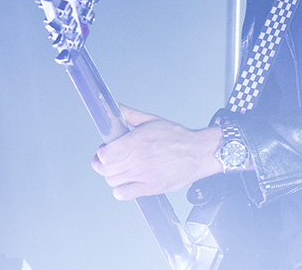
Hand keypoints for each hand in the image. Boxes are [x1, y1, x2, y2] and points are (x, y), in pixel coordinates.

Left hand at [91, 104, 222, 199]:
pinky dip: (121, 190)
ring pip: (112, 181)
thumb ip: (129, 114)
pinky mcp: (150, 187)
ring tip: (123, 170)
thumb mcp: (152, 120)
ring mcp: (143, 175)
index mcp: (136, 141)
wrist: (199, 152)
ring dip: (114, 176)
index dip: (102, 152)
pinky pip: (123, 194)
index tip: (106, 149)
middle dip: (105, 164)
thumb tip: (112, 106)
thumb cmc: (178, 137)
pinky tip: (128, 182)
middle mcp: (138, 159)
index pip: (104, 154)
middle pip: (105, 169)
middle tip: (113, 160)